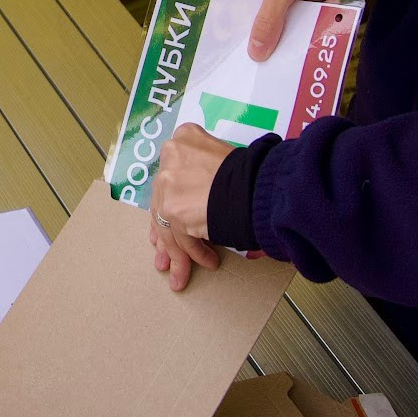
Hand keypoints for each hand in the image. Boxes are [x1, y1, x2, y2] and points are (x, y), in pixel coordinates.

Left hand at [148, 123, 234, 292]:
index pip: (169, 176)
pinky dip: (194, 254)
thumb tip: (197, 195)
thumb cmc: (248, 172)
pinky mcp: (173, 210)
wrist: (255, 184)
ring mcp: (168, 184)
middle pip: (163, 204)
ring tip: (178, 276)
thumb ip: (202, 168)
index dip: (167, 200)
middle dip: (164, 234)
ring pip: (169, 225)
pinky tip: (207, 263)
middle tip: (164, 256)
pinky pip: (182, 238)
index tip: (166, 217)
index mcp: (182, 140)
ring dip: (177, 254)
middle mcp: (169, 159)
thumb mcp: (221, 156)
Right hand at [218, 0, 330, 59]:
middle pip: (244, 25)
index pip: (223, 13)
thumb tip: (255, 52)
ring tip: (282, 64)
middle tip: (259, 69)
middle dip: (254, 44)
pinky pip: (283, 27)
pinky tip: (301, 47)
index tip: (231, 63)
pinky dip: (294, 35)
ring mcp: (263, 1)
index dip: (228, 37)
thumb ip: (269, 18)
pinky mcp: (281, 7)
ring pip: (265, 30)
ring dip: (277, 43)